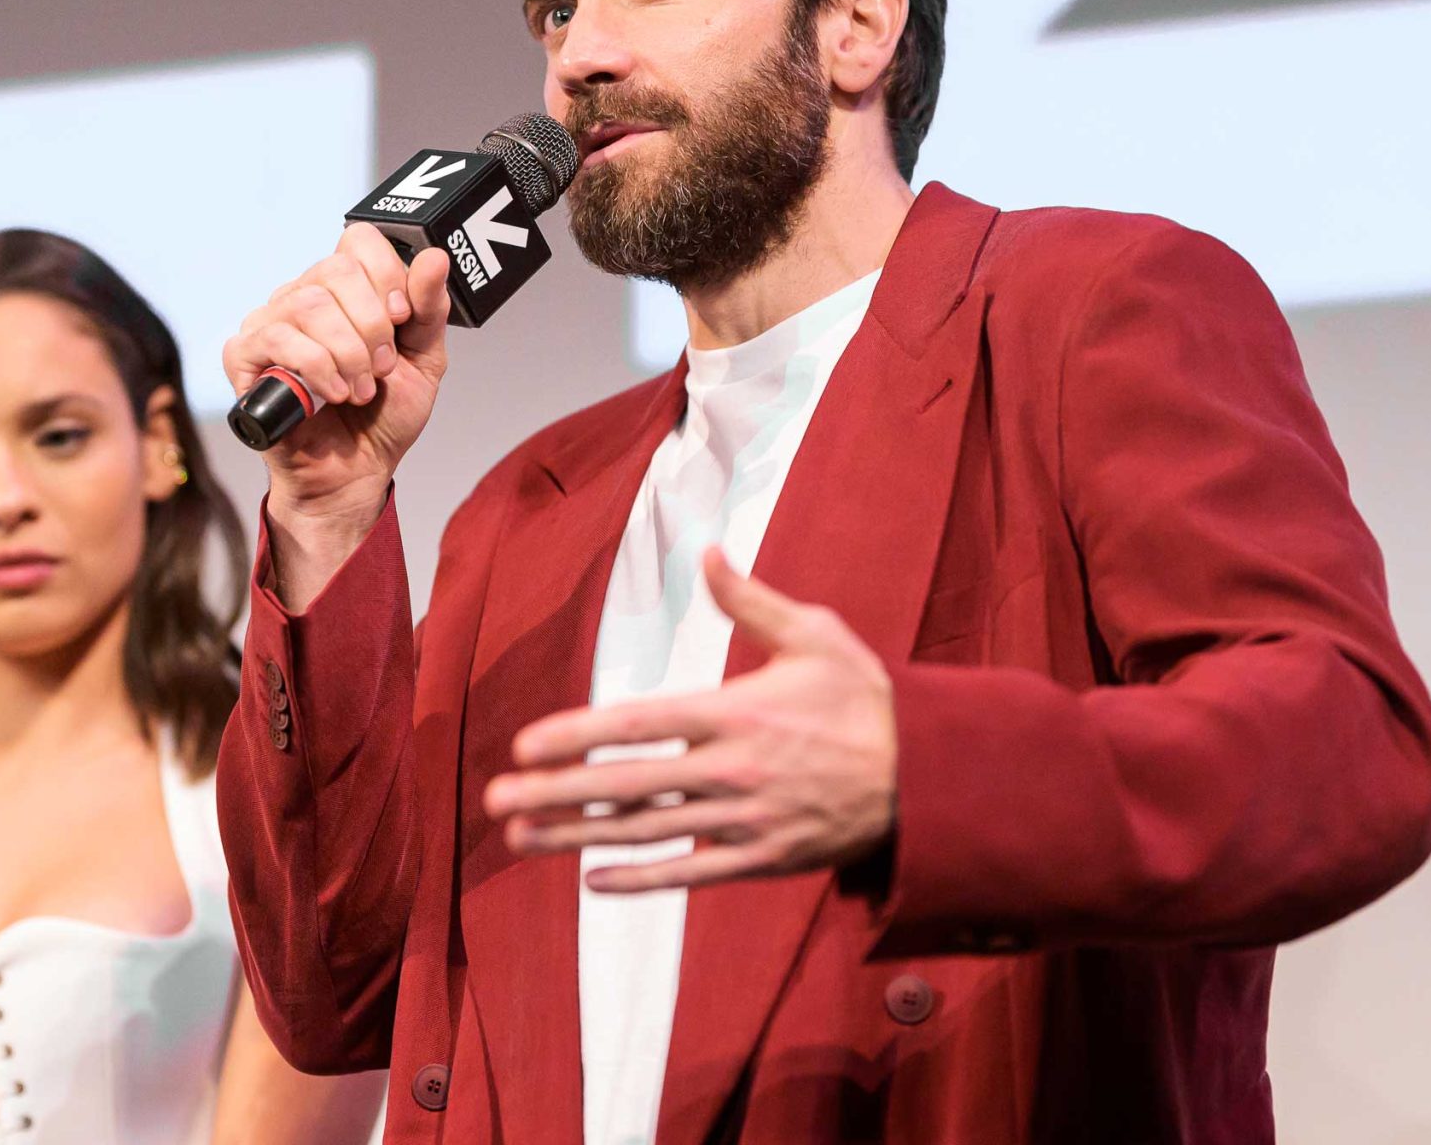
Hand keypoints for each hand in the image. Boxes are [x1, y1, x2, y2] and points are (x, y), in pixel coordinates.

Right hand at [222, 224, 450, 524]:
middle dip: (372, 325)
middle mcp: (303, 296)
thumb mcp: (424, 359)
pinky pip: (275, 338)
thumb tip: (435, 257)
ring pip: (308, 303)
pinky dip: (315, 367)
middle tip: (382, 366)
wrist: (355, 473)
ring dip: (347, 352)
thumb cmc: (383, 416)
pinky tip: (332, 394)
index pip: (359, 241)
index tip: (402, 319)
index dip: (387, 275)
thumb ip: (429, 308)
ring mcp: (270, 324)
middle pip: (335, 269)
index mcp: (345, 289)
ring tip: (360, 388)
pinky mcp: (244, 357)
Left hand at [483, 548, 897, 891]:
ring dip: (578, 836)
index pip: (637, 724)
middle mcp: (731, 770)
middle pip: (626, 784)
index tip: (526, 743)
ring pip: (646, 832)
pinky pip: (690, 874)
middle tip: (497, 798)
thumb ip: (752, 600)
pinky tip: (593, 879)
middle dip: (555, 791)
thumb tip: (710, 551)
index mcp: (735, 712)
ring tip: (520, 837)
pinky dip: (641, 878)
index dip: (578, 735)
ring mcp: (744, 820)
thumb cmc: (868, 699)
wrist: (932, 777)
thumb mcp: (818, 634)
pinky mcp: (763, 859)